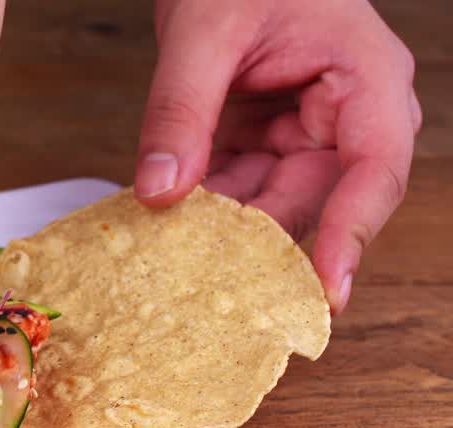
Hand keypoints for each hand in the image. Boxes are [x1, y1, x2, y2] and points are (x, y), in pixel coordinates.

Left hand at [135, 0, 419, 313]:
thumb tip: (160, 191)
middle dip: (261, 245)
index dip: (352, 233)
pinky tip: (163, 231)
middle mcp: (346, 117)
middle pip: (316, 202)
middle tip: (208, 288)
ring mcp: (303, 135)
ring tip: (173, 263)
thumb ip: (181, 108)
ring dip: (222, 235)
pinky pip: (238, 193)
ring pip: (271, 207)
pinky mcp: (263, 144)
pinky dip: (202, 212)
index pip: (375, 169)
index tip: (327, 289)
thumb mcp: (203, 31)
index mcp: (366, 79)